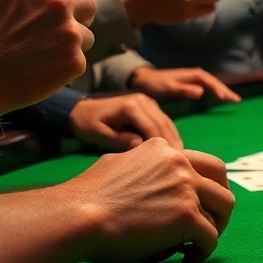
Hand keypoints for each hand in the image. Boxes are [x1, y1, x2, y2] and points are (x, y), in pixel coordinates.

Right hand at [0, 0, 95, 117]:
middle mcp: (56, 0)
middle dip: (74, 13)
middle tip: (47, 29)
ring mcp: (68, 31)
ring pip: (87, 31)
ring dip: (71, 39)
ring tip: (39, 50)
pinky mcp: (74, 59)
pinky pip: (81, 57)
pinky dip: (66, 63)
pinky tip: (40, 68)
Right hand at [63, 139, 234, 262]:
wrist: (74, 218)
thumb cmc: (85, 200)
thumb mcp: (116, 166)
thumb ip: (138, 166)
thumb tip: (140, 170)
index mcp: (164, 150)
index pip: (204, 164)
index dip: (207, 186)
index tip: (201, 204)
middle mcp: (180, 164)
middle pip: (222, 182)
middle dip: (220, 205)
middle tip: (211, 224)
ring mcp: (186, 189)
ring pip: (223, 209)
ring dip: (213, 229)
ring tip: (196, 246)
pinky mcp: (187, 217)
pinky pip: (210, 238)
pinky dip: (203, 252)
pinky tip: (187, 261)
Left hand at [68, 94, 182, 150]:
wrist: (80, 109)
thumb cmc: (87, 123)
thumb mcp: (99, 133)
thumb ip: (120, 139)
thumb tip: (141, 145)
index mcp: (131, 106)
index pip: (152, 127)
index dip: (163, 144)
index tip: (171, 160)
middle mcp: (143, 100)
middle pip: (163, 124)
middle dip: (173, 142)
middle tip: (181, 161)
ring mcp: (147, 102)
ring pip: (166, 122)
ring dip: (174, 138)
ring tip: (181, 157)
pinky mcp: (149, 106)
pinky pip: (162, 120)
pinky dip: (169, 133)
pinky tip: (173, 147)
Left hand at [129, 66, 239, 102]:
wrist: (145, 80)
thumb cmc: (156, 84)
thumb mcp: (169, 87)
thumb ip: (184, 90)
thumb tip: (202, 92)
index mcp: (193, 75)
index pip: (210, 81)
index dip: (219, 89)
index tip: (225, 98)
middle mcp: (196, 75)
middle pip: (215, 82)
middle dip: (226, 90)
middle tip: (237, 100)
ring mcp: (194, 79)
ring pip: (213, 84)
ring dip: (223, 91)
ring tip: (233, 100)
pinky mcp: (191, 84)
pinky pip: (208, 87)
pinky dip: (215, 92)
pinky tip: (219, 98)